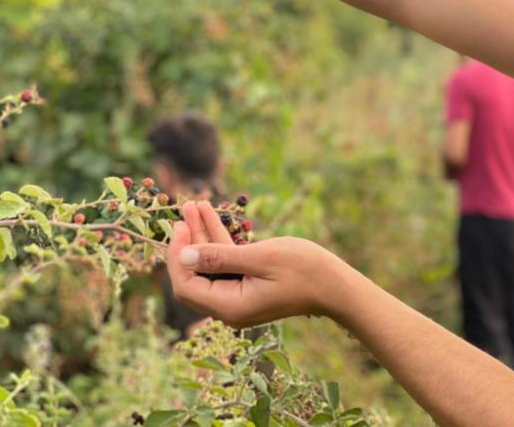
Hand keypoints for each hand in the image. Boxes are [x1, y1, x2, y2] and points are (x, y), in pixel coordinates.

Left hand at [167, 201, 344, 327]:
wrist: (335, 285)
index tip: (180, 226)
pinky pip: (227, 266)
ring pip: (210, 267)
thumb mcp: (260, 258)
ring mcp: (239, 298)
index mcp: (229, 306)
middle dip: (188, 240)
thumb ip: (219, 258)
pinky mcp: (249, 288)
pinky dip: (220, 243)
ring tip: (196, 205)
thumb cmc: (303, 270)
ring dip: (203, 236)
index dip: (178, 255)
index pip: (186, 284)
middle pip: (195, 275)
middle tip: (184, 209)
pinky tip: (213, 217)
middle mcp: (229, 307)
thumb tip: (184, 256)